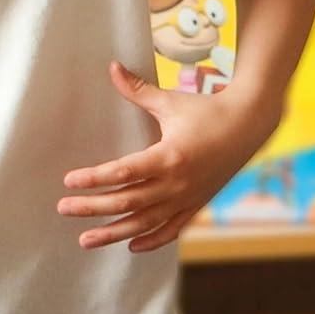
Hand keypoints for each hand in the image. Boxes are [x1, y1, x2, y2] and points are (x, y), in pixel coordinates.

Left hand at [57, 62, 278, 252]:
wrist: (250, 123)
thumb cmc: (208, 108)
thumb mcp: (170, 100)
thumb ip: (138, 90)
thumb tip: (112, 67)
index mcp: (170, 155)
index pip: (123, 172)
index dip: (94, 179)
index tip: (69, 181)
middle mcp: (178, 183)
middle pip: (128, 201)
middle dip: (93, 207)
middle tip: (64, 208)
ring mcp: (188, 197)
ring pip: (145, 222)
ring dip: (114, 232)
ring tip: (85, 240)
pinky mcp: (197, 204)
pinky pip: (172, 229)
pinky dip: (152, 239)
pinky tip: (131, 245)